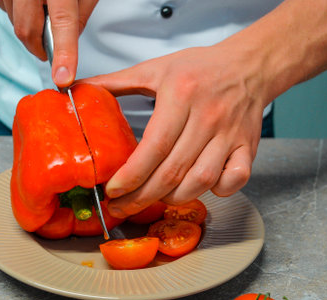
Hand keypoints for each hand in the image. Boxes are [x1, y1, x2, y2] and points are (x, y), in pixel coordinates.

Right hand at [0, 0, 97, 86]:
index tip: (63, 78)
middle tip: (52, 54)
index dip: (63, 54)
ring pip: (14, 22)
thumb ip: (80, 15)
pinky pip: (3, 9)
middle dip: (40, 49)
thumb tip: (67, 44)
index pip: (61, 23)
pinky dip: (17, 14)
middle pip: (27, 30)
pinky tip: (29, 3)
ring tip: (43, 11)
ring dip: (30, 29)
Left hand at [80, 41, 268, 217]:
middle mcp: (208, 117)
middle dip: (142, 197)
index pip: (154, 146)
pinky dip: (218, 191)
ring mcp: (231, 134)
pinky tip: (198, 187)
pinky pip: (236, 179)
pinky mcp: (249, 146)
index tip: (113, 191)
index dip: (132, 175)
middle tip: (122, 207)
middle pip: (173, 171)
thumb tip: (78, 90)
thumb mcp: (155, 68)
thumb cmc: (200, 67)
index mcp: (181, 95)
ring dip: (173, 198)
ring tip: (152, 198)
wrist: (248, 65)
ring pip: (202, 181)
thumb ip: (116, 82)